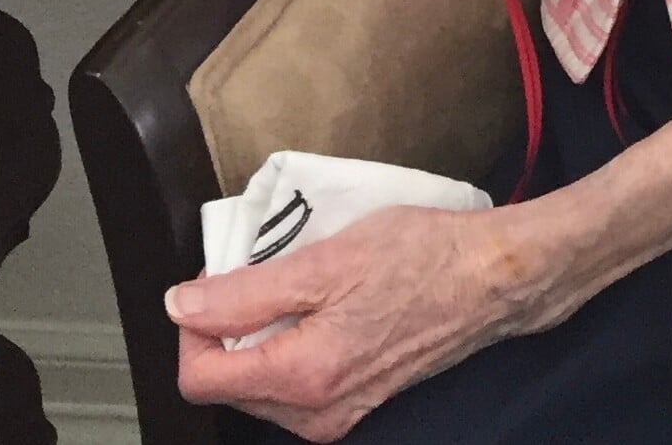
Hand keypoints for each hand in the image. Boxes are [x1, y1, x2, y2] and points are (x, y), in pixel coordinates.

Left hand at [169, 206, 520, 440]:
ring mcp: (337, 412)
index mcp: (303, 378)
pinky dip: (289, 340)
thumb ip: (245, 293)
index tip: (211, 281)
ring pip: (258, 382)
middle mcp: (316, 412)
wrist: (489, 278)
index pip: (199, 378)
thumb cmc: (420, 259)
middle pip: (226, 382)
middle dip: (226, 326)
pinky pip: (293, 380)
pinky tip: (317, 300)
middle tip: (256, 271)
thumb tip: (182, 306)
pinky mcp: (355, 400)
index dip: (193, 323)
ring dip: (258, 332)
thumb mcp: (324, 261)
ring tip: (293, 281)